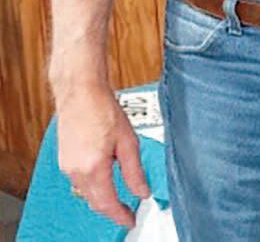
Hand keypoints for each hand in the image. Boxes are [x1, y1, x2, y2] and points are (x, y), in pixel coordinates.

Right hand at [55, 81, 148, 227]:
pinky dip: (93, 184)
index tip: (131, 221)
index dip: (120, 216)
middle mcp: (75, 171)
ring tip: (119, 196)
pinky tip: (104, 177)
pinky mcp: (64, 160)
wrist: (81, 92)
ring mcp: (67, 167)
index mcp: (93, 168)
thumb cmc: (103, 110)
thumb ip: (134, 171)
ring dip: (102, 197)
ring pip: (86, 192)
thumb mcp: (128, 141)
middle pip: (95, 201)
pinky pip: (79, 181)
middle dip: (112, 209)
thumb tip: (142, 191)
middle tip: (128, 212)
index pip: (107, 204)